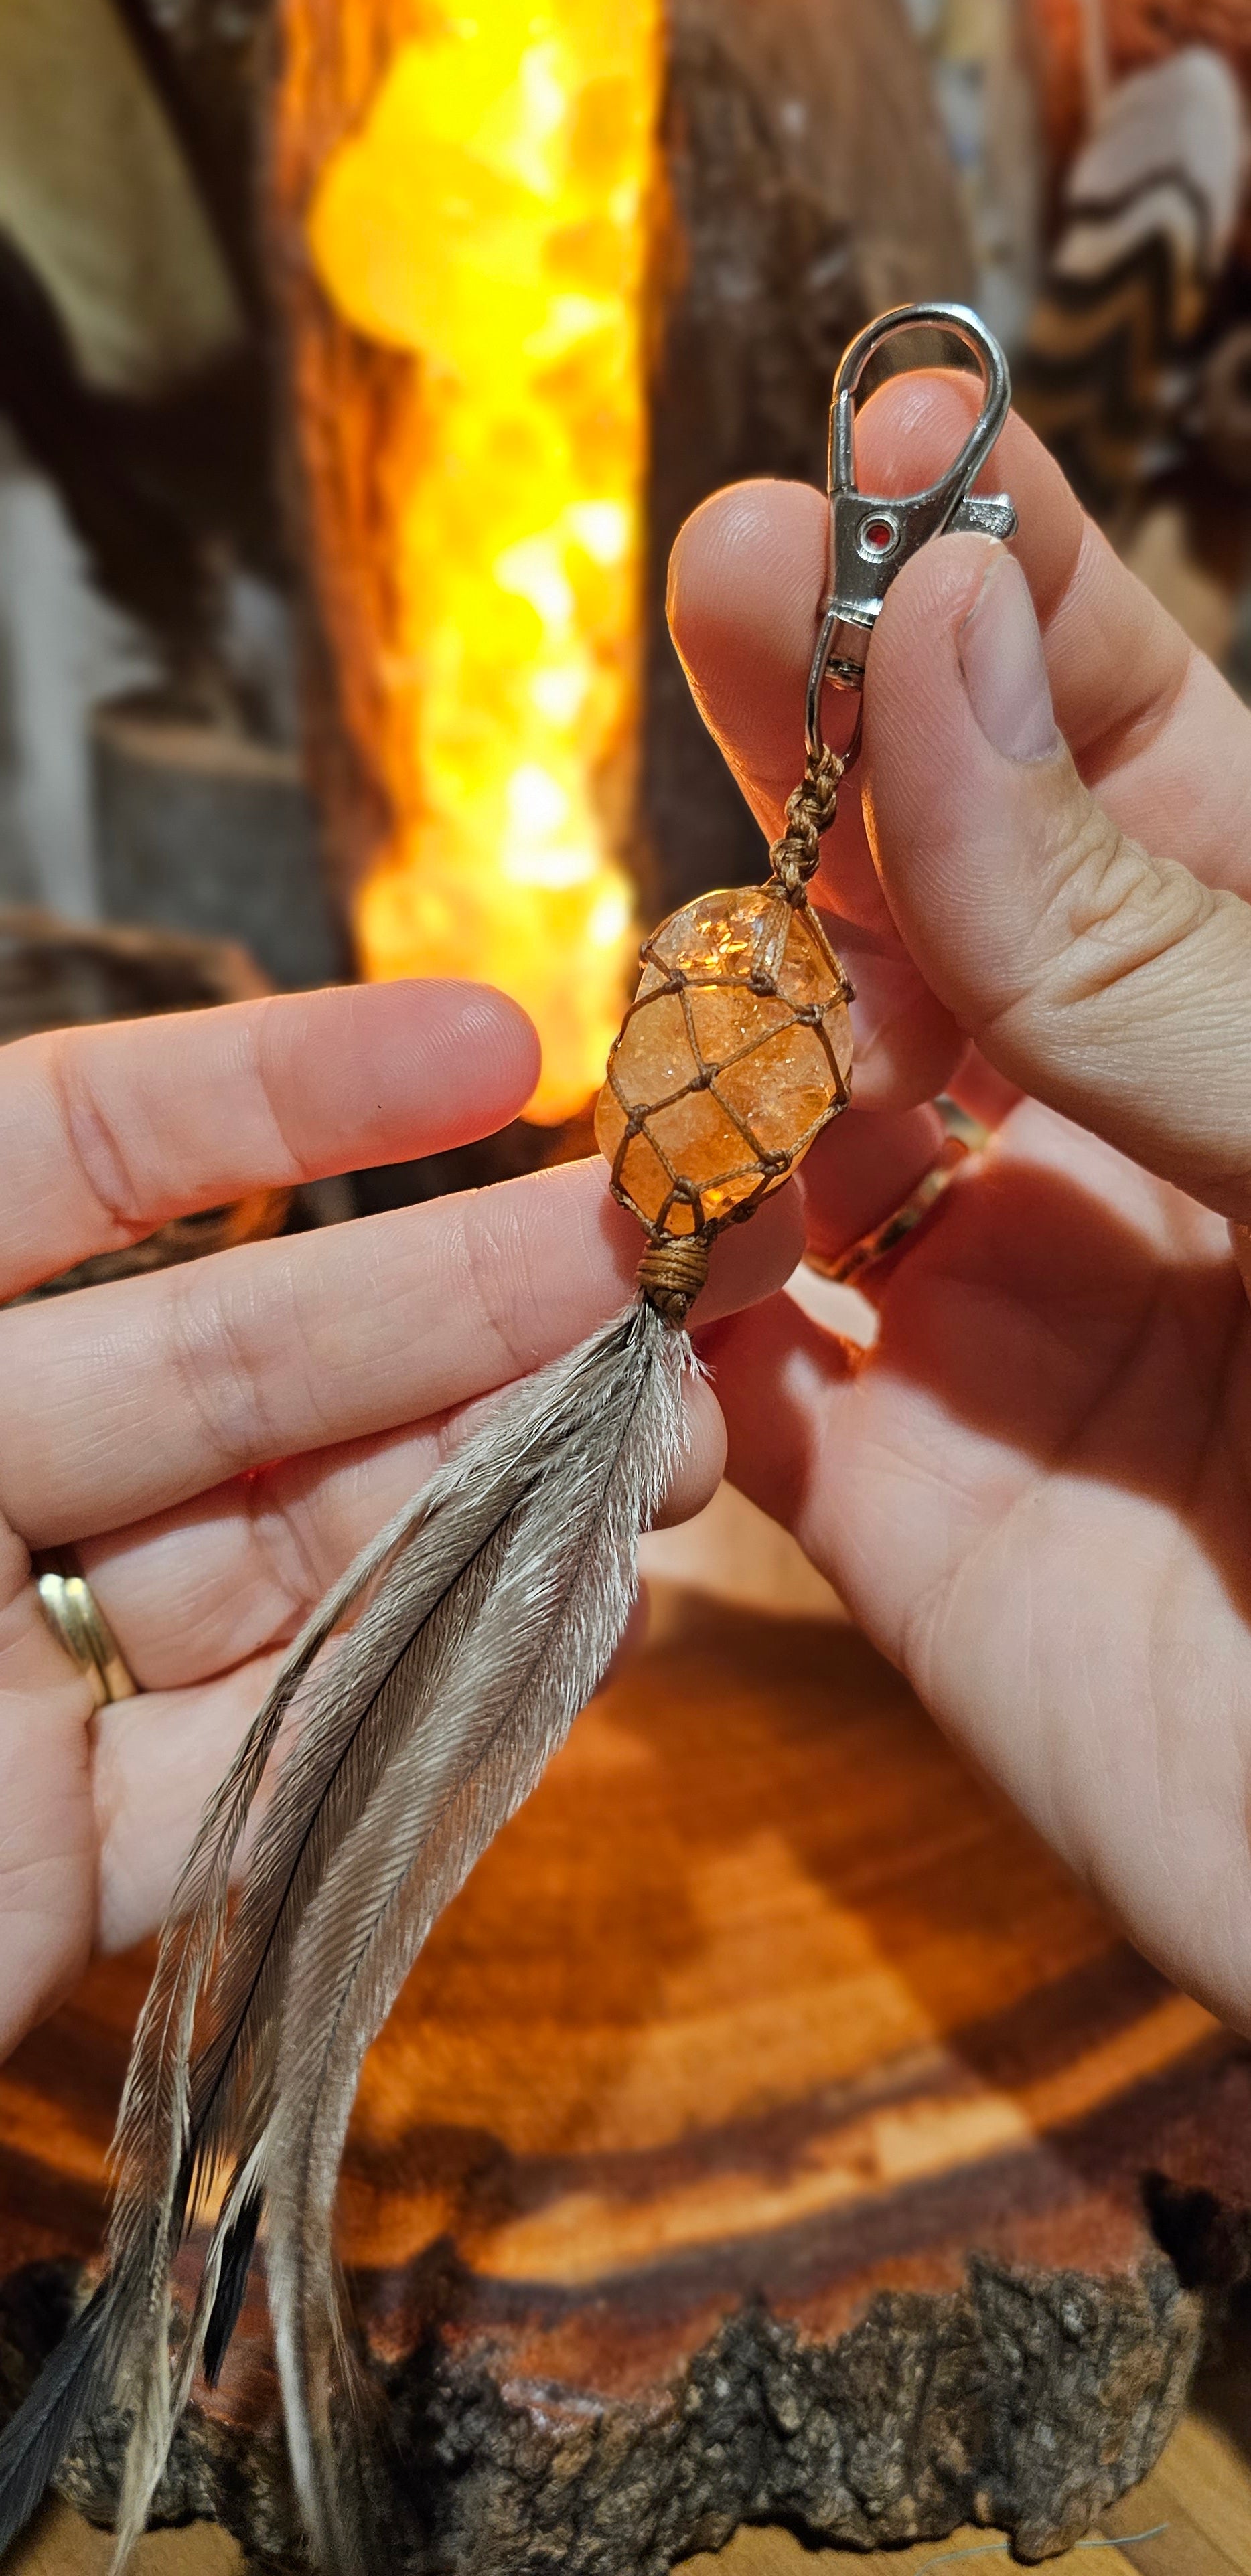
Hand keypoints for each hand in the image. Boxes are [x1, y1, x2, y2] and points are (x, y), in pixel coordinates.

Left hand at [0, 982, 800, 2059]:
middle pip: (228, 1363)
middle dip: (452, 1297)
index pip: (63, 1166)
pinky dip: (432, 1702)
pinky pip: (277, 1770)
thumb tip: (33, 1128)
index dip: (270, 1095)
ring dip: (487, 1491)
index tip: (483, 1043)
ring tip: (674, 1435)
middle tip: (659, 1256)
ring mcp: (7, 1682)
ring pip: (283, 1562)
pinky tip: (578, 1618)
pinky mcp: (62, 1868)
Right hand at [670, 375, 1250, 2031]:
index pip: (1130, 746)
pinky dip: (662, 1290)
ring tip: (745, 1003)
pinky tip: (664, 1230)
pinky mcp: (903, 1515)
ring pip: (798, 1109)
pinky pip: (728, 1369)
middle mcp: (1141, 1136)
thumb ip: (1140, 937)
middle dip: (833, 742)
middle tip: (740, 588)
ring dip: (740, 1027)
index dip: (1005, 595)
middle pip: (934, 893)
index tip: (886, 457)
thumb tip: (923, 643)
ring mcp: (1013, 1320)